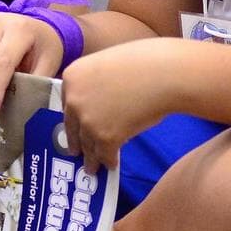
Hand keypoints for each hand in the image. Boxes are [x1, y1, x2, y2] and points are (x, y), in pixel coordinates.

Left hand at [59, 44, 169, 172]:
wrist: (163, 74)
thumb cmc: (144, 62)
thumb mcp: (108, 65)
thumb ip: (97, 84)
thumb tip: (100, 106)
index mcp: (72, 77)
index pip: (67, 102)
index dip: (74, 116)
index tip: (75, 126)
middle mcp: (74, 99)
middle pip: (72, 126)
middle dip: (75, 141)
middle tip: (75, 152)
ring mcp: (88, 120)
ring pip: (87, 145)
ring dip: (90, 158)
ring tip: (92, 168)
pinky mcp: (106, 137)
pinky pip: (105, 154)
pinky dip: (109, 161)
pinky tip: (113, 164)